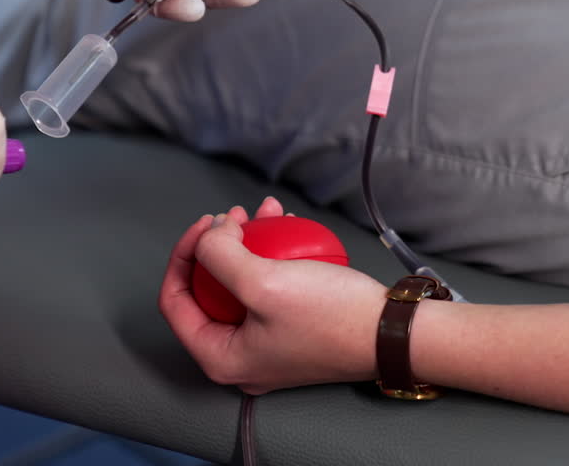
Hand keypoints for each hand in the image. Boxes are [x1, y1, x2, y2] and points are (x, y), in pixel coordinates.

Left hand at [158, 196, 387, 394]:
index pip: (175, 301)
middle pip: (207, 290)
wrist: (393, 333)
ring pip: (240, 284)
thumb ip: (219, 256)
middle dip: (219, 243)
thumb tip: (208, 236)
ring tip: (267, 211)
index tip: (206, 223)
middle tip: (235, 215)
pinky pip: (269, 288)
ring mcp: (267, 344)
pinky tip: (288, 227)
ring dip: (249, 242)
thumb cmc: (329, 315)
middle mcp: (238, 357)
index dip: (184, 254)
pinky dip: (274, 256)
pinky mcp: (292, 329)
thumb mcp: (263, 282)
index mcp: (219, 357)